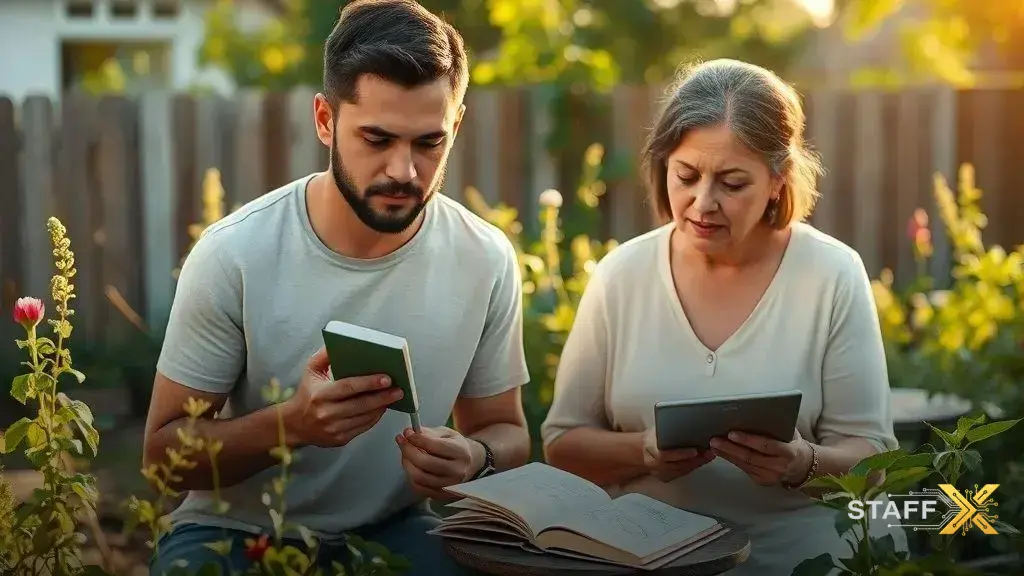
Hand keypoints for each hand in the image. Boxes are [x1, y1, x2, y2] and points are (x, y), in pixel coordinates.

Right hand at [281, 347, 403, 447]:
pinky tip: (382, 408)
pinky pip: (363, 427)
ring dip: (382, 407)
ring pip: (365, 418)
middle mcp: (326, 413)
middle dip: (383, 397)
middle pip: (361, 404)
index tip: (387, 378)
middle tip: (399, 389)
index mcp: (320, 395)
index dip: (369, 383)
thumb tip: (339, 342)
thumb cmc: (306, 394)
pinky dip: (375, 417)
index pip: (349, 387)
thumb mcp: (311, 371)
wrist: (294, 424)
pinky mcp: (340, 439)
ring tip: (394, 397)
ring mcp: (334, 429)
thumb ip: (324, 356)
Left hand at [396, 426, 476, 499]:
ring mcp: (450, 486)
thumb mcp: (447, 434)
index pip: (434, 446)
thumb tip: (409, 433)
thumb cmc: (456, 447)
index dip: (417, 439)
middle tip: (402, 441)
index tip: (407, 432)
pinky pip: (418, 488)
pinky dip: (410, 476)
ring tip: (405, 454)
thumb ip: (429, 433)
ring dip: (407, 463)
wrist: (470, 464)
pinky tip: (411, 466)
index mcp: (461, 452)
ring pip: (419, 477)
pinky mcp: (441, 496)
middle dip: (408, 451)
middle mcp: (457, 471)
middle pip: (425, 463)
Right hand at [641, 428, 715, 482]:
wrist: (642, 450)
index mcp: (650, 449)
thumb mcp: (656, 429)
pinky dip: (693, 466)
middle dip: (695, 459)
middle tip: (709, 452)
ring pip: (682, 470)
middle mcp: (653, 463)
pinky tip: (702, 459)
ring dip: (697, 463)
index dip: (680, 454)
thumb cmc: (652, 437)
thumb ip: (667, 428)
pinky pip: (682, 473)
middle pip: (677, 464)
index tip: (695, 451)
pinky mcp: (666, 477)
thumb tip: (685, 419)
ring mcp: (659, 473)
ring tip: (709, 454)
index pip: (664, 455)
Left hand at [710, 429, 811, 486]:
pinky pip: (744, 469)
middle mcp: (779, 467)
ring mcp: (770, 477)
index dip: (748, 440)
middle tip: (715, 440)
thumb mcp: (790, 433)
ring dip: (727, 454)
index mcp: (789, 452)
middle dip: (730, 448)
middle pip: (750, 457)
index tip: (731, 433)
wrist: (802, 466)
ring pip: (744, 464)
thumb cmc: (792, 443)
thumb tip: (754, 412)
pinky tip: (721, 452)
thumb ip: (776, 426)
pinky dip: (731, 460)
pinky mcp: (762, 481)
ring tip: (713, 445)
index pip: (766, 446)